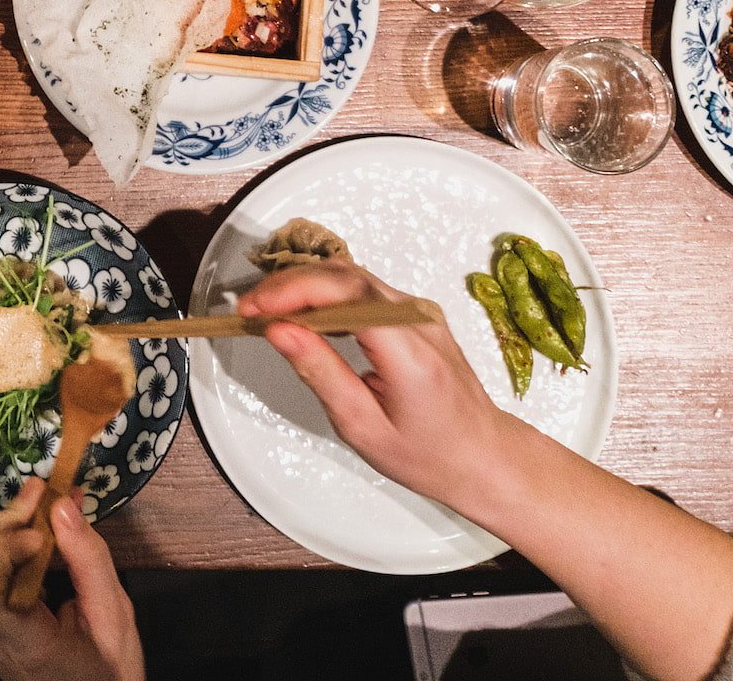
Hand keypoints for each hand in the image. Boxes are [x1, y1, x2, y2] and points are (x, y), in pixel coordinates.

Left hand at [0, 481, 144, 680]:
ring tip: (50, 505)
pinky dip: (14, 541)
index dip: (3, 547)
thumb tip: (63, 506)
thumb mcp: (115, 620)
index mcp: (23, 642)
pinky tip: (44, 532)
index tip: (42, 526)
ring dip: (10, 524)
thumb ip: (90, 563)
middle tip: (48, 490)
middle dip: (8, 518)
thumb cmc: (107, 673)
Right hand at [242, 260, 520, 512]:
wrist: (483, 456)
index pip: (346, 294)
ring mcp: (421, 312)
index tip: (253, 309)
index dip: (293, 292)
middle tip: (249, 310)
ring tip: (266, 311)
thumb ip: (321, 372)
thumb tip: (279, 331)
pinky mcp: (416, 314)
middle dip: (289, 286)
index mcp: (409, 352)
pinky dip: (326, 294)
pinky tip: (301, 314)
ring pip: (353, 277)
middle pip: (346, 276)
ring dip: (304, 287)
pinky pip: (364, 289)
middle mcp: (419, 320)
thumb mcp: (363, 427)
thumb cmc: (429, 455)